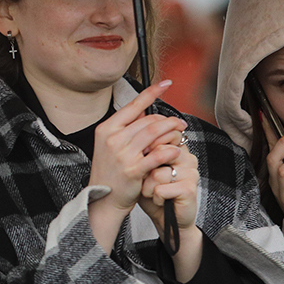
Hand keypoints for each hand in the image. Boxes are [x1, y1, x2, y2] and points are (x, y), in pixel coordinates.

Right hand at [90, 80, 187, 210]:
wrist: (103, 199)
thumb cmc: (110, 172)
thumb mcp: (110, 145)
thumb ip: (126, 128)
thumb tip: (146, 112)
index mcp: (106, 129)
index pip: (133, 106)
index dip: (151, 92)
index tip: (166, 84)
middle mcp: (112, 138)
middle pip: (147, 120)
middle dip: (168, 119)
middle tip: (180, 123)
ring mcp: (122, 154)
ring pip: (153, 133)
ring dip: (171, 131)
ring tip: (181, 132)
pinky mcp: (132, 170)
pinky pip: (157, 155)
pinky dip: (169, 150)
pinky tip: (176, 150)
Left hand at [139, 140, 204, 280]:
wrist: (166, 219)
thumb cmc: (153, 191)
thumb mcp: (144, 169)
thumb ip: (143, 153)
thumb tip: (136, 140)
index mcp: (177, 149)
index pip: (164, 134)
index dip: (147, 144)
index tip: (140, 156)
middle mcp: (187, 158)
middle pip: (158, 152)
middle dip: (145, 169)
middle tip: (146, 179)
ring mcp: (191, 173)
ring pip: (157, 172)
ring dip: (147, 187)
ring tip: (152, 192)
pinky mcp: (189, 189)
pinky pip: (161, 188)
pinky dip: (155, 197)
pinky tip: (160, 200)